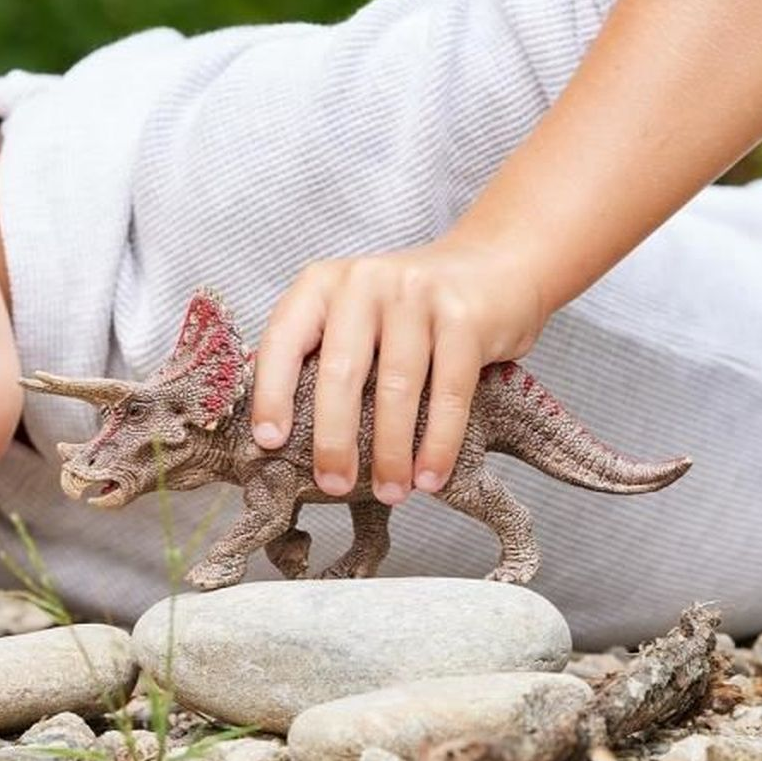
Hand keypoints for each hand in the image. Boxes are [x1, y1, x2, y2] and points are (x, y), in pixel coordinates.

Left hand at [250, 239, 546, 503]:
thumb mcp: (351, 316)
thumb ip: (318, 357)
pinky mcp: (464, 318)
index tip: (271, 442)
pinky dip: (439, 443)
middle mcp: (364, 282)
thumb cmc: (404, 312)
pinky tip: (430, 476)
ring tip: (390, 492)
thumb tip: (281, 438)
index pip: (283, 341)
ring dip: (391, 452)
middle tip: (334, 486)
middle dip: (335, 438)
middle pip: (340, 371)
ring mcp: (416, 296)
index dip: (272, 394)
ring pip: (396, 388)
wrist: (490, 268)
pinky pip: (448, 393)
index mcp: (321, 284)